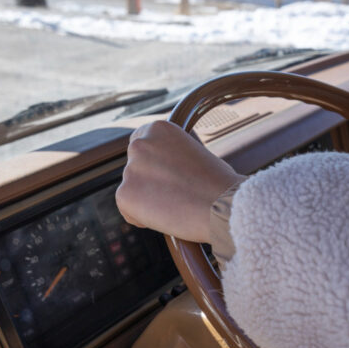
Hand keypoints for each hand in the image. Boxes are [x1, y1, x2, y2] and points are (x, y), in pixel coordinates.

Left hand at [116, 120, 243, 241]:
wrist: (223, 205)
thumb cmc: (219, 184)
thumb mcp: (195, 154)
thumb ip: (173, 157)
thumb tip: (168, 169)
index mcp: (158, 129)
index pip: (142, 146)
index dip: (154, 166)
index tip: (167, 177)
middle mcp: (139, 144)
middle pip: (135, 169)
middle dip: (149, 184)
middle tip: (174, 196)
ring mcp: (130, 169)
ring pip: (132, 191)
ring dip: (148, 201)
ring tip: (177, 207)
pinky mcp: (124, 195)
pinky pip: (128, 210)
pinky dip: (143, 219)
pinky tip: (168, 217)